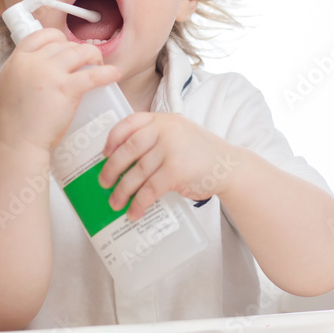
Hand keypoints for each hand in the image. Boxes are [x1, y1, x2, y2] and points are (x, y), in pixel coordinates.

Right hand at [0, 28, 121, 154]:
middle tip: (85, 63)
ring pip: (81, 52)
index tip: (66, 46)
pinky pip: (93, 74)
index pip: (42, 35)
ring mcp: (49, 74)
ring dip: (94, 57)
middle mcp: (32, 62)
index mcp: (18, 60)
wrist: (18, 141)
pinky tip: (114, 74)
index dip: (58, 38)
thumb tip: (42, 63)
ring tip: (98, 67)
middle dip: (78, 51)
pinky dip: (107, 73)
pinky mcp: (66, 89)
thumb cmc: (16, 121)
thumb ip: (24, 70)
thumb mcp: (10, 84)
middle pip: (64, 44)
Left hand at [98, 112, 243, 219]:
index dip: (113, 138)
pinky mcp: (176, 171)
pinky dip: (139, 203)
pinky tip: (134, 212)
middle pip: (128, 149)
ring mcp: (171, 150)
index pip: (130, 123)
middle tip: (103, 183)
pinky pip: (150, 190)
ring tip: (114, 202)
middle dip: (112, 168)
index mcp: (163, 120)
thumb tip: (121, 162)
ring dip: (122, 190)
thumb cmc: (199, 153)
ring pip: (137, 172)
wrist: (230, 166)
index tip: (104, 153)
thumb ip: (155, 138)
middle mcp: (165, 131)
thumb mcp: (178, 134)